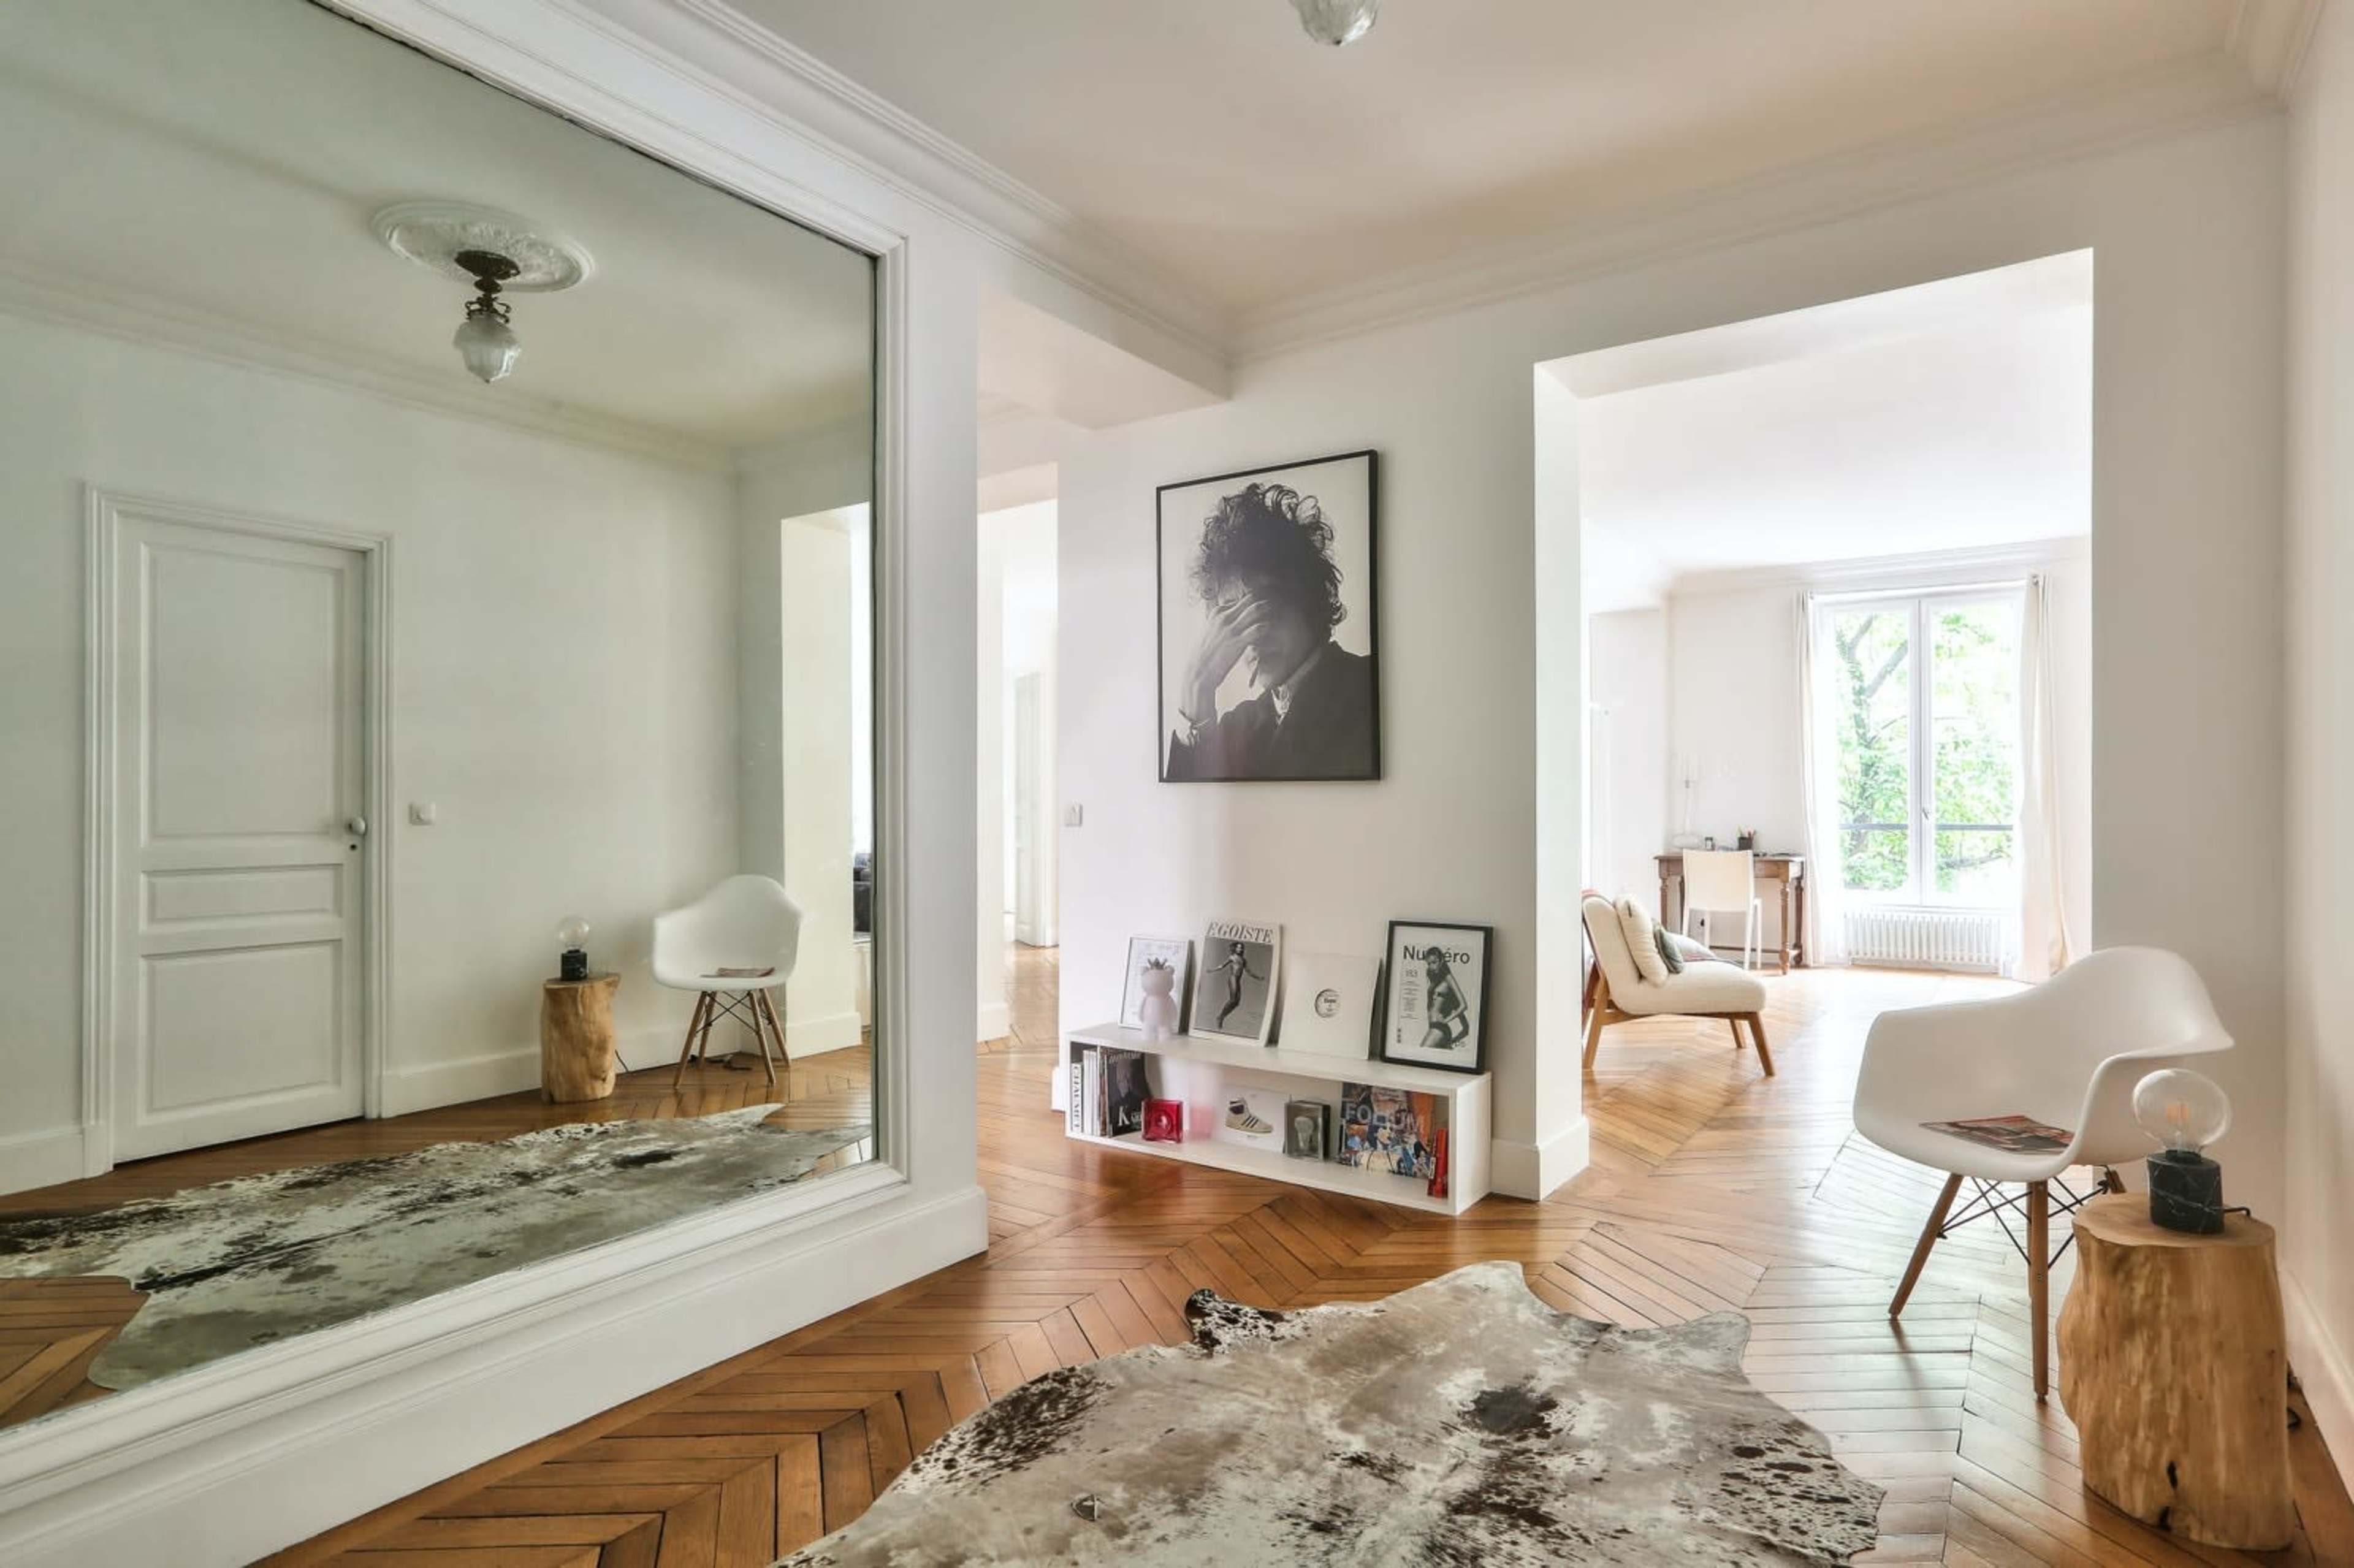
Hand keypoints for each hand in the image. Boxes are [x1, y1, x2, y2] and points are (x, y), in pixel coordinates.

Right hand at [1181, 593, 1270, 724]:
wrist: (1197, 674)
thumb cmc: (1204, 656)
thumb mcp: (1209, 633)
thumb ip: (1220, 624)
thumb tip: (1232, 622)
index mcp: (1217, 613)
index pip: (1241, 599)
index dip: (1256, 602)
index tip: (1267, 605)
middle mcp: (1224, 616)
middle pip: (1250, 598)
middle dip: (1266, 600)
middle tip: (1278, 605)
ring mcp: (1231, 628)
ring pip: (1256, 609)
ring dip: (1269, 610)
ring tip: (1280, 614)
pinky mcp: (1238, 642)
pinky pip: (1259, 628)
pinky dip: (1269, 628)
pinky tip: (1273, 632)